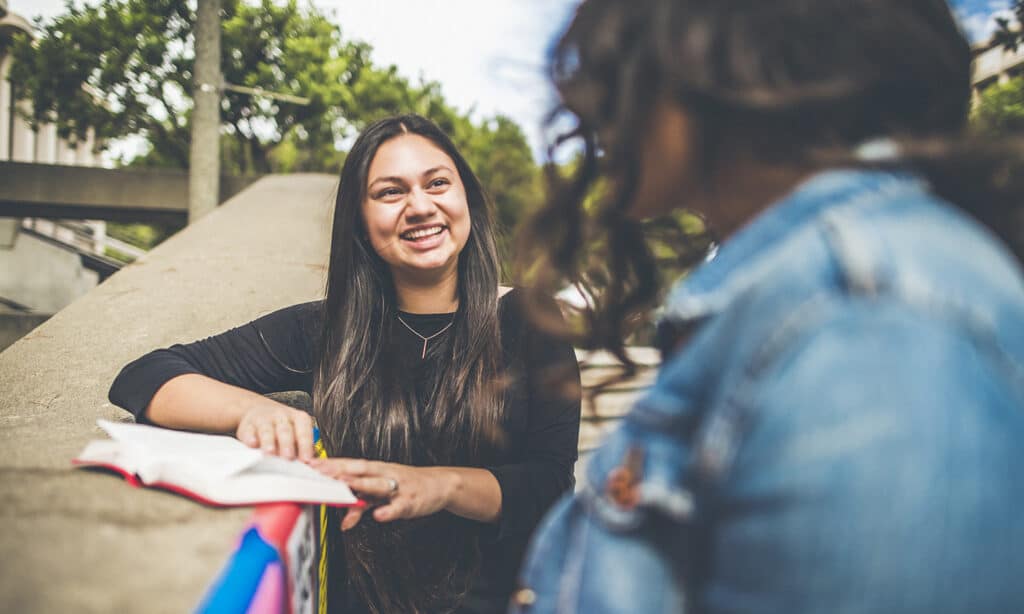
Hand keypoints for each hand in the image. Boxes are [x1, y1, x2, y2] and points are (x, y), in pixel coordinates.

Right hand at [235, 401, 313, 460]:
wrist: (260, 411)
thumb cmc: (283, 429)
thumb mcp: (296, 434)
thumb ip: (303, 448)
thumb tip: (312, 465)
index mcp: (299, 418)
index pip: (304, 431)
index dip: (306, 445)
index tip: (306, 459)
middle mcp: (282, 416)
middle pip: (285, 430)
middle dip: (287, 444)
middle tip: (288, 457)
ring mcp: (264, 419)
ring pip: (267, 430)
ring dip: (269, 442)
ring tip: (270, 453)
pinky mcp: (248, 425)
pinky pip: (249, 431)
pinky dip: (250, 438)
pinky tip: (252, 444)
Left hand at [308, 458, 456, 529]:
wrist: (439, 484)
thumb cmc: (406, 486)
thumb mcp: (383, 494)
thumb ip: (363, 504)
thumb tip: (343, 520)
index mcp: (378, 469)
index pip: (351, 464)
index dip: (331, 463)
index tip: (311, 463)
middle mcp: (386, 474)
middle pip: (361, 470)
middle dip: (340, 470)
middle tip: (320, 472)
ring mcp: (398, 487)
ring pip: (377, 485)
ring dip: (361, 484)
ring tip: (344, 485)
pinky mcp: (411, 501)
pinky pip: (398, 507)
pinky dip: (388, 511)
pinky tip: (379, 516)